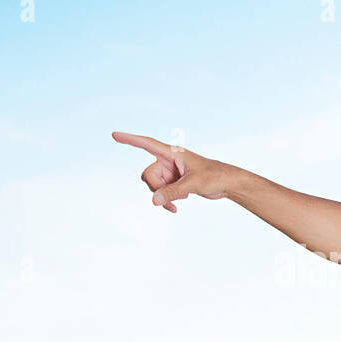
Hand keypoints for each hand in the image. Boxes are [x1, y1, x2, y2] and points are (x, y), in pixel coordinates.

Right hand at [112, 132, 231, 212]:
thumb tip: (153, 201)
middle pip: (148, 175)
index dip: (130, 140)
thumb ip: (173, 192)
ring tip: (178, 204)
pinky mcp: (173, 183)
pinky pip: (160, 193)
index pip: (146, 144)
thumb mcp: (193, 184)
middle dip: (156, 189)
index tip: (114, 135)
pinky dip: (166, 201)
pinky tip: (178, 206)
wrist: (226, 183)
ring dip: (162, 197)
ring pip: (153, 186)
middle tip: (171, 198)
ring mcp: (170, 172)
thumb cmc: (214, 177)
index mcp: (172, 153)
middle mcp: (168, 161)